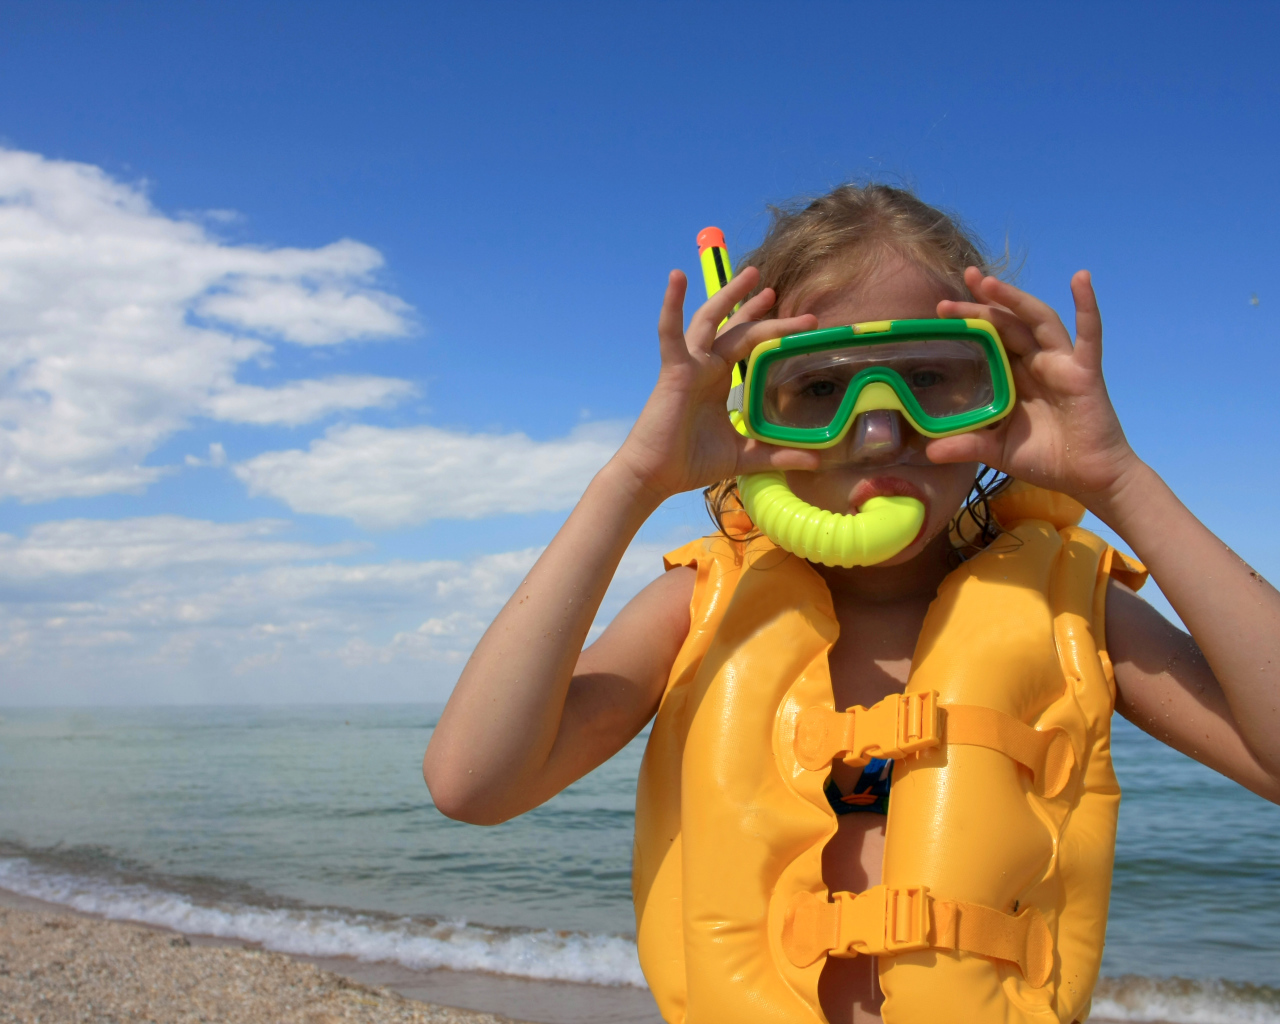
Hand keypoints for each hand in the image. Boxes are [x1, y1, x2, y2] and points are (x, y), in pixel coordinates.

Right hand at [613, 266, 819, 504]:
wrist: (655, 476)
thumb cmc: (690, 463)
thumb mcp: (743, 456)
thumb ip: (777, 454)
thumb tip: (816, 461)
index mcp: (718, 382)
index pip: (748, 347)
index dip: (769, 329)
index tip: (799, 322)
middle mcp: (704, 368)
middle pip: (736, 330)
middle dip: (756, 309)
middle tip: (776, 290)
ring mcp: (688, 366)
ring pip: (709, 321)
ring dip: (727, 295)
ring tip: (749, 274)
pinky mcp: (673, 371)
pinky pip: (671, 333)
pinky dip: (672, 305)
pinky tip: (676, 278)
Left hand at [927, 268, 1141, 511]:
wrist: (1087, 476)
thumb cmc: (1046, 459)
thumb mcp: (997, 450)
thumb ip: (966, 446)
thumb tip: (928, 452)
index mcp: (1015, 375)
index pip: (989, 339)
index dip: (970, 321)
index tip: (941, 309)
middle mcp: (1036, 362)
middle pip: (1007, 323)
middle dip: (984, 302)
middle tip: (961, 279)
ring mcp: (1061, 363)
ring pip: (1037, 320)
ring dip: (1015, 299)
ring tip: (988, 282)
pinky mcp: (1084, 371)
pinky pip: (1088, 335)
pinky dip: (1086, 306)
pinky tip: (1080, 278)